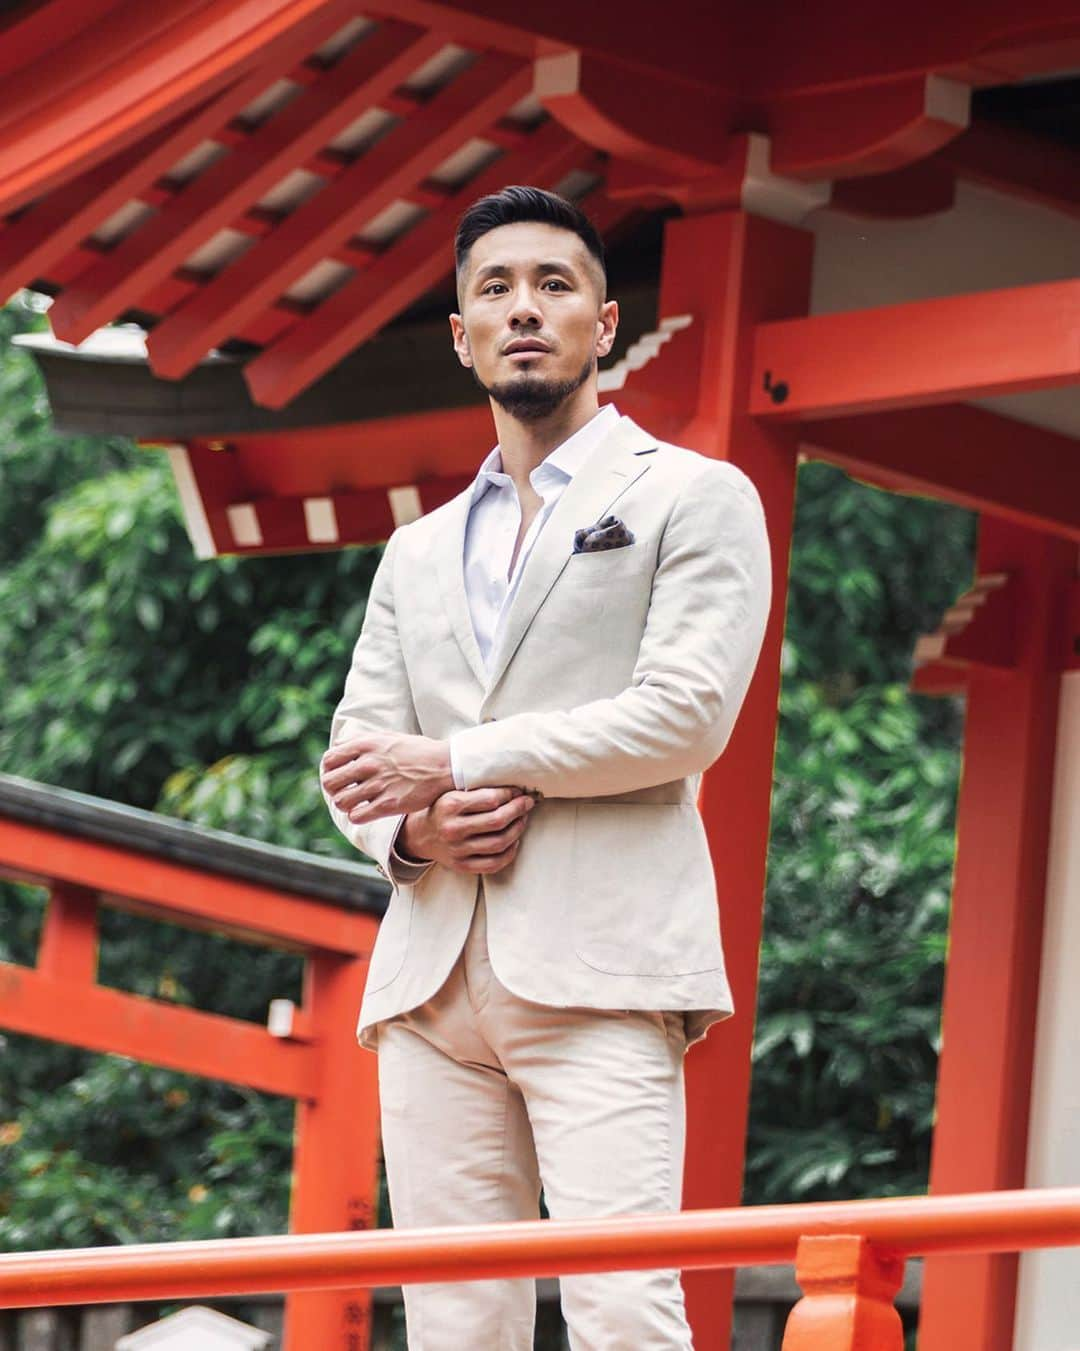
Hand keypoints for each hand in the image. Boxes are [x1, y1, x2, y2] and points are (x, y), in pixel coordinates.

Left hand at [321, 731, 454, 823]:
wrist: (446, 766)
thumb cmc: (418, 751)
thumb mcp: (389, 737)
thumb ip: (362, 740)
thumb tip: (338, 744)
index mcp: (367, 745)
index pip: (329, 760)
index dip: (329, 770)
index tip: (339, 777)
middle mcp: (370, 763)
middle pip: (330, 783)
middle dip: (334, 789)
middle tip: (345, 792)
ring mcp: (379, 784)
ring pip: (341, 802)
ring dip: (346, 805)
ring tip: (356, 803)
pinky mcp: (389, 804)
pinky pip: (357, 816)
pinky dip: (358, 816)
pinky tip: (367, 812)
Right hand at [399, 787, 536, 874]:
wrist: (420, 836)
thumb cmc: (442, 809)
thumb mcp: (451, 792)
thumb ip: (477, 789)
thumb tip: (513, 787)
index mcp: (450, 805)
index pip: (490, 799)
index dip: (510, 794)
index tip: (518, 791)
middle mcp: (453, 829)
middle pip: (497, 821)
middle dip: (518, 810)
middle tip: (527, 803)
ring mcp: (458, 850)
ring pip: (499, 843)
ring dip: (517, 830)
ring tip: (522, 820)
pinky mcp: (462, 866)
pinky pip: (494, 864)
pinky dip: (509, 853)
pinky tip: (513, 841)